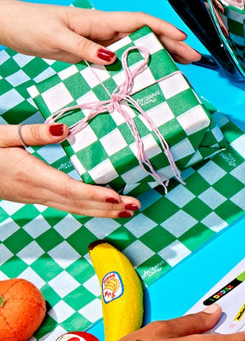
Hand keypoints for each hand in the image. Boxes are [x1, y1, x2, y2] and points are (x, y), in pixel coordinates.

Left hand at [0, 0, 200, 64]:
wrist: (11, 27)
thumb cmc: (30, 25)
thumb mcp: (55, 36)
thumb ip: (84, 47)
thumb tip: (112, 58)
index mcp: (98, 20)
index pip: (138, 21)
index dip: (163, 29)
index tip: (183, 39)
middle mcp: (103, 30)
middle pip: (144, 36)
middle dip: (171, 46)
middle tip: (194, 60)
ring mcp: (98, 43)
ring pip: (135, 49)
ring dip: (158, 57)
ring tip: (181, 69)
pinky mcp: (91, 55)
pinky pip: (120, 62)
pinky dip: (136, 69)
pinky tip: (147, 78)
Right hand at [0, 123, 139, 217]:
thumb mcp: (2, 134)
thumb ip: (34, 132)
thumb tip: (65, 129)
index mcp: (30, 174)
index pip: (69, 189)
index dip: (95, 196)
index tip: (117, 198)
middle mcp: (35, 191)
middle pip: (77, 204)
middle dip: (108, 208)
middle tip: (136, 207)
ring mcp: (34, 198)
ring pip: (73, 209)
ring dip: (101, 212)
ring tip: (128, 211)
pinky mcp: (33, 198)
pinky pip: (65, 206)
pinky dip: (87, 208)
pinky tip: (103, 207)